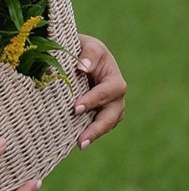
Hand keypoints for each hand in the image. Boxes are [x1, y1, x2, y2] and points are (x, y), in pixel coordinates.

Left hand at [73, 33, 126, 149]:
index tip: (76, 108)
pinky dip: (89, 133)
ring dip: (94, 134)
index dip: (94, 100)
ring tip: (79, 145)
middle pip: (112, 114)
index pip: (108, 92)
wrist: (77, 55)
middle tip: (81, 139)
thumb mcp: (88, 45)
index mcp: (114, 79)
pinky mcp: (98, 114)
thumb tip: (83, 67)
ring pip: (107, 123)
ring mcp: (109, 107)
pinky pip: (98, 126)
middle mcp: (115, 96)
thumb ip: (88, 54)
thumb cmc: (83, 48)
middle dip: (97, 127)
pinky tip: (75, 141)